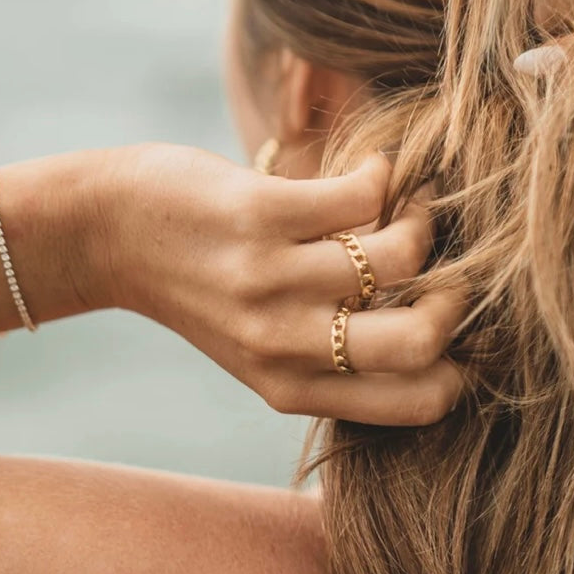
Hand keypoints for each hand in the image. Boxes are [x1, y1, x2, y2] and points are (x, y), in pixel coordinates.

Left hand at [98, 144, 463, 425]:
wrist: (110, 233)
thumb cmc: (204, 287)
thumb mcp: (261, 349)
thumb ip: (333, 355)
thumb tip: (437, 329)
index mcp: (291, 387)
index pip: (419, 403)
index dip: (463, 366)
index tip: (455, 323)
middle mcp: (283, 344)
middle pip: (420, 342)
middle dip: (457, 299)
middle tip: (440, 265)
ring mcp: (270, 278)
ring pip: (401, 255)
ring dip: (422, 219)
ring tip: (406, 205)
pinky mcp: (260, 215)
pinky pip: (362, 195)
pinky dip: (382, 174)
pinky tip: (370, 171)